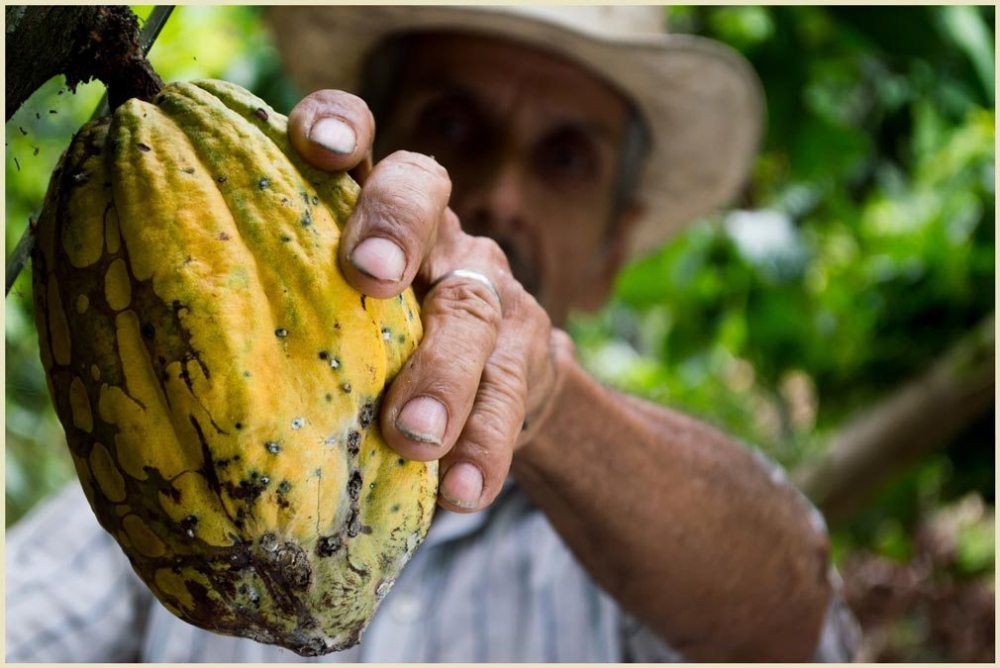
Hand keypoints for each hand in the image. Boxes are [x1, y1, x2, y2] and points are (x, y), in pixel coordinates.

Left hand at [288, 90, 567, 511]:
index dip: (339, 125)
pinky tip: (463, 492)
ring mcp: (488, 288)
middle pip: (424, 194)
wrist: (493, 388)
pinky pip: (510, 394)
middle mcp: (434, 233)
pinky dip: (484, 445)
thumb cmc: (378, 349)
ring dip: (443, 372)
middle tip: (368, 276)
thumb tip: (150, 366)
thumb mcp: (334, 316)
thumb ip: (284, 310)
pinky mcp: (526, 353)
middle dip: (394, 226)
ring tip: (414, 437)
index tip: (315, 145)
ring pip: (473, 308)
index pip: (360, 139)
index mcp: (371, 211)